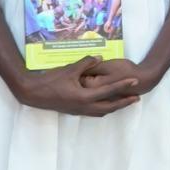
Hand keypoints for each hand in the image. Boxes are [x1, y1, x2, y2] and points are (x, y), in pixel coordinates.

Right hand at [23, 56, 146, 118]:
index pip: (109, 91)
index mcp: (85, 97)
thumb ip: (86, 63)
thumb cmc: (50, 80)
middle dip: (124, 103)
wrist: (33, 94)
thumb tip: (100, 57)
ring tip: (124, 101)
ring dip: (114, 107)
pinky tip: (105, 103)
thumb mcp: (70, 69)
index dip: (123, 85)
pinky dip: (103, 108)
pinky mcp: (74, 111)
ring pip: (102, 112)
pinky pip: (94, 112)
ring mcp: (79, 111)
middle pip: (110, 107)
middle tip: (136, 98)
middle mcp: (84, 107)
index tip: (135, 81)